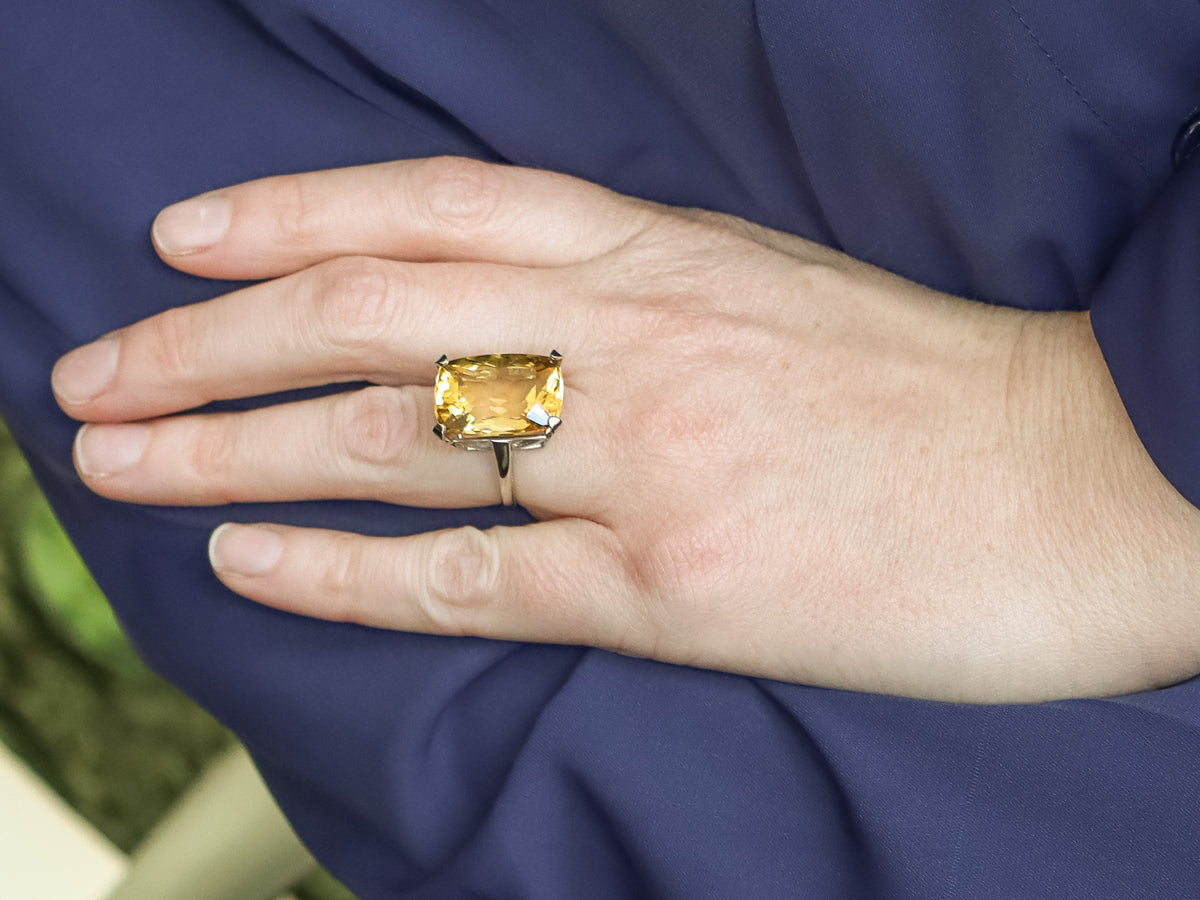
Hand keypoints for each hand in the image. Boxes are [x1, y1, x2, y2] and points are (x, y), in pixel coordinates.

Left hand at [52, 158, 1199, 701]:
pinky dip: (344, 573)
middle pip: (372, 316)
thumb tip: (510, 333)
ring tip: (118, 463)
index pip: (435, 207)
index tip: (182, 234)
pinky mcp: (682, 584)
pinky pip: (472, 577)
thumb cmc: (943, 391)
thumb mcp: (774, 296)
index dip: (291, 211)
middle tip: (93, 369)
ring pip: (391, 440)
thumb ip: (638, 302)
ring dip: (232, 449)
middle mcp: (641, 337)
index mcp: (669, 254)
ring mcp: (654, 459)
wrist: (1103, 477)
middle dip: (211, 340)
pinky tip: (245, 562)